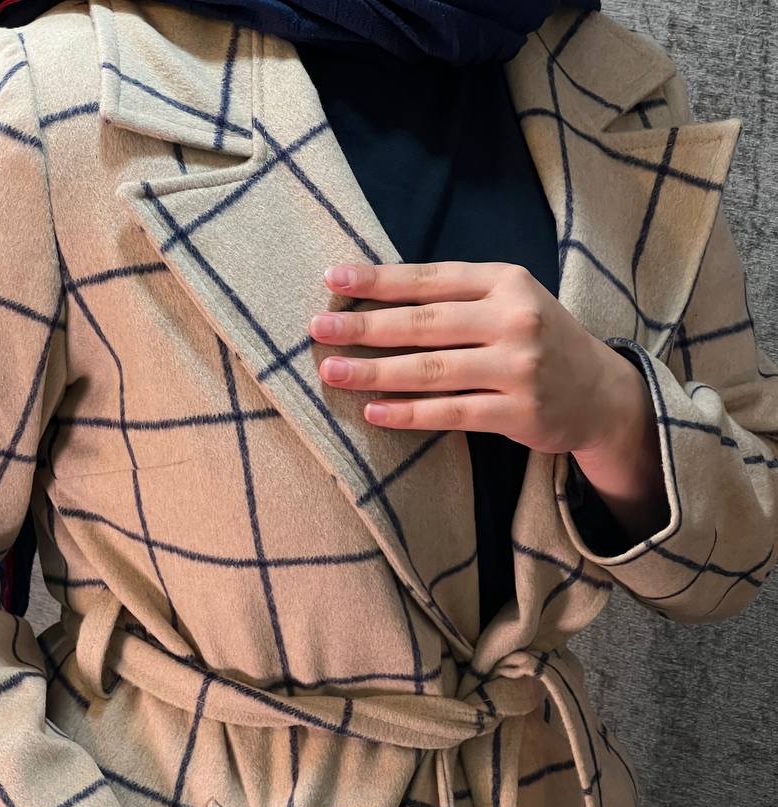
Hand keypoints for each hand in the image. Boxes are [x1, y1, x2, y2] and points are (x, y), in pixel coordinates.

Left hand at [308, 259, 652, 456]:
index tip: (332, 279)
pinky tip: (373, 411)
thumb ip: (457, 297)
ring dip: (375, 372)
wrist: (602, 393)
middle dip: (365, 327)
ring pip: (432, 369)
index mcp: (506, 282)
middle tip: (317, 330)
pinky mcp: (519, 412)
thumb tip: (376, 298)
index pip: (430, 279)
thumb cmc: (538, 342)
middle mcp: (514, 319)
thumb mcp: (510, 302)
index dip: (379, 280)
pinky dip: (408, 412)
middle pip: (424, 324)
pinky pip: (451, 412)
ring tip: (333, 372)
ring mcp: (519, 367)